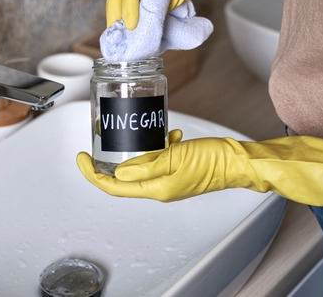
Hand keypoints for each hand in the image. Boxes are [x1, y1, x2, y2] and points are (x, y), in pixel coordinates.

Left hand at [77, 129, 322, 207]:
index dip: (93, 173)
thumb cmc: (214, 159)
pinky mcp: (179, 169)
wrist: (241, 161)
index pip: (114, 185)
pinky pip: (159, 158)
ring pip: (140, 166)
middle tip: (95, 146)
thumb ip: (146, 163)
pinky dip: (158, 146)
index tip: (81, 158)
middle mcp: (160, 187)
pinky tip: (168, 134)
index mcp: (156, 188)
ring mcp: (169, 179)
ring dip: (134, 150)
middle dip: (107, 162)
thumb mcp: (175, 157)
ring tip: (132, 134)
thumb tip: (119, 171)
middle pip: (122, 178)